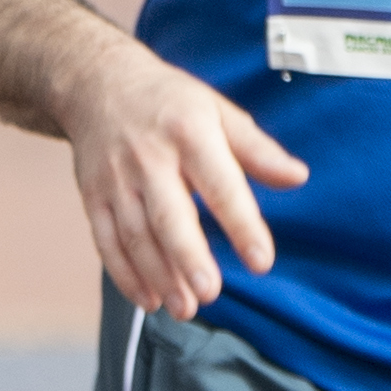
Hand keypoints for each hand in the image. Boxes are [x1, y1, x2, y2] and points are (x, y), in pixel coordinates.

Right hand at [53, 17, 306, 320]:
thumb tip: (297, 177)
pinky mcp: (92, 196)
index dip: (242, 225)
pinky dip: (124, 274)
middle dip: (187, 257)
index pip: (220, 184)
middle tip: (209, 292)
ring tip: (184, 307)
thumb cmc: (169, 102)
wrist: (96, 83)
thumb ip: (257, 149)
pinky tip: (147, 299)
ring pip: (135, 234)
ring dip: (158, 275)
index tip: (261, 261)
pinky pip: (106, 241)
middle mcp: (148, 157)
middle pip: (168, 214)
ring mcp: (115, 178)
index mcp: (188, 133)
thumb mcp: (218, 110)